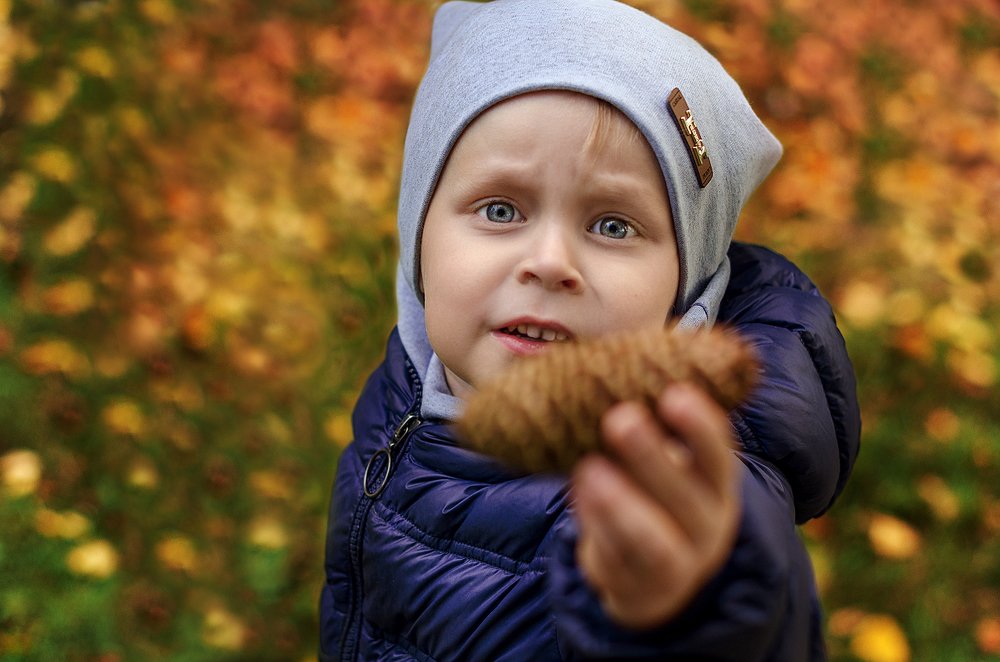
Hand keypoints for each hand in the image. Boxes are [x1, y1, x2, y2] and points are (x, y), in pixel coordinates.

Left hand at [571, 383, 740, 628]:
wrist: (655, 574)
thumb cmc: (656, 495)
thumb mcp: (668, 464)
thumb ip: (648, 428)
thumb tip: (604, 368)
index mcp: (717, 486)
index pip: (718, 456)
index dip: (700, 427)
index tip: (674, 393)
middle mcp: (706, 526)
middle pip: (687, 497)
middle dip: (653, 458)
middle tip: (620, 417)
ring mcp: (677, 565)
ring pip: (652, 541)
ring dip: (619, 502)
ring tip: (589, 466)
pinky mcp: (636, 589)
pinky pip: (616, 560)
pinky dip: (595, 526)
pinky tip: (578, 493)